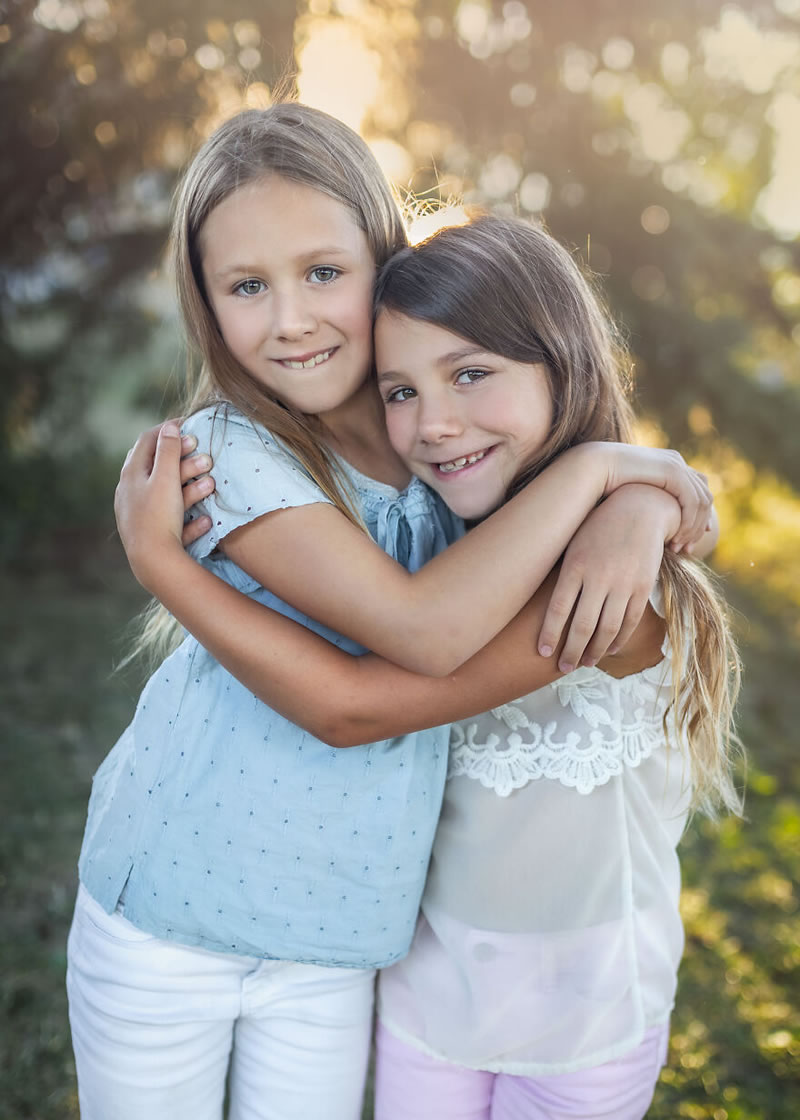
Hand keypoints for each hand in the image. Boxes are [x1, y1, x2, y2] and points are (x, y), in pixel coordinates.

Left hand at [115, 422, 208, 588]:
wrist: (152, 563)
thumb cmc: (158, 516)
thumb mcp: (165, 478)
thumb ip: (168, 451)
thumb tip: (169, 427)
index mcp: (131, 475)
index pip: (146, 441)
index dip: (167, 430)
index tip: (189, 425)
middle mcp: (131, 493)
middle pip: (158, 469)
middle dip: (185, 461)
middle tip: (205, 456)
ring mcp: (139, 515)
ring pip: (168, 495)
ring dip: (191, 488)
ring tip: (211, 485)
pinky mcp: (150, 536)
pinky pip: (172, 523)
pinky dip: (188, 518)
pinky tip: (204, 521)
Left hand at [537, 485, 676, 670]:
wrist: (640, 507)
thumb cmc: (598, 525)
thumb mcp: (573, 542)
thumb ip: (563, 573)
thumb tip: (547, 605)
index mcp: (575, 565)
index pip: (557, 609)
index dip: (549, 634)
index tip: (542, 652)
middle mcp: (599, 577)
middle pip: (581, 626)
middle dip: (570, 651)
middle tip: (563, 667)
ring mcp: (623, 583)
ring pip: (607, 629)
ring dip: (594, 651)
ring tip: (584, 663)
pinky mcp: (643, 587)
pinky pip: (630, 621)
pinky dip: (618, 639)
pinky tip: (608, 649)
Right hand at [598, 443, 711, 552]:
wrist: (593, 469)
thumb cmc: (604, 486)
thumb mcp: (632, 496)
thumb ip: (647, 504)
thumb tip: (649, 523)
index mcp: (668, 463)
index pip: (697, 490)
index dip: (699, 517)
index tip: (689, 541)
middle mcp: (677, 461)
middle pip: (704, 497)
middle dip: (698, 527)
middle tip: (687, 551)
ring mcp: (677, 465)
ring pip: (702, 502)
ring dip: (693, 529)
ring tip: (679, 548)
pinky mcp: (673, 471)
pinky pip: (692, 502)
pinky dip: (688, 523)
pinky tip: (675, 538)